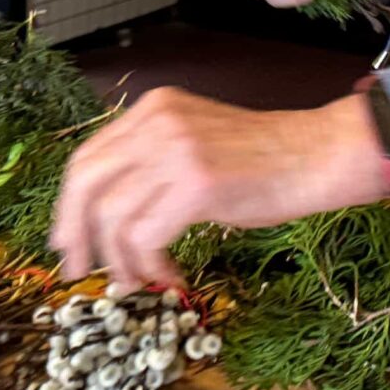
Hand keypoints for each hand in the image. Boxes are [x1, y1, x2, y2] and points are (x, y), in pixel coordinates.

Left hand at [48, 89, 389, 293]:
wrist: (320, 157)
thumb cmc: (266, 161)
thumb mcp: (196, 145)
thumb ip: (152, 164)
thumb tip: (107, 218)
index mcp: (154, 109)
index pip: (88, 157)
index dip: (70, 206)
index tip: (69, 241)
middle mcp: (158, 122)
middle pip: (85, 182)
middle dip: (74, 233)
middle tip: (80, 269)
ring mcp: (176, 150)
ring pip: (112, 216)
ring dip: (120, 260)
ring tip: (139, 281)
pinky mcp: (196, 185)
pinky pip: (144, 236)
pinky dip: (149, 265)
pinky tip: (170, 276)